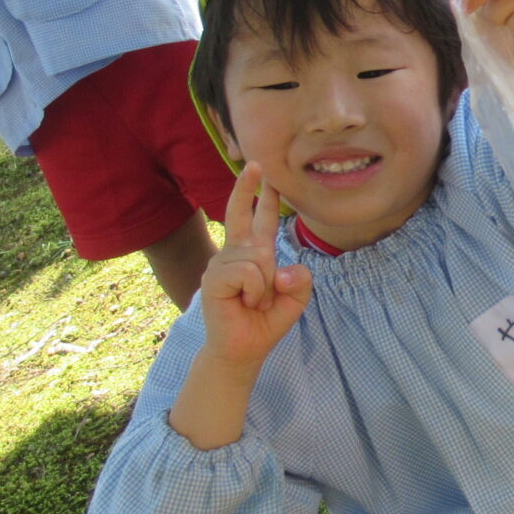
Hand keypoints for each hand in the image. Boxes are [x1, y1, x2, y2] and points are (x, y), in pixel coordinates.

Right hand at [199, 163, 312, 372]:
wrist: (245, 349)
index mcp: (254, 254)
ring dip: (265, 284)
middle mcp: (235, 254)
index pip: (258, 220)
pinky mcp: (213, 278)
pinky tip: (246, 303)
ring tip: (255, 301)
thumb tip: (282, 271)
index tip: (262, 172)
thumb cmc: (266, 321)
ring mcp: (222, 264)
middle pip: (240, 214)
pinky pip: (248, 272)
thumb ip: (301, 280)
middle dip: (247, 188)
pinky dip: (255, 290)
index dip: (260, 196)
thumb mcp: (295, 299)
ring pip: (259, 257)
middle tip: (254, 164)